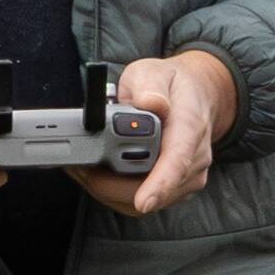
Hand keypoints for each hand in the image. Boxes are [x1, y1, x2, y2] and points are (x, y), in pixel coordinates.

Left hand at [67, 51, 237, 216]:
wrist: (195, 96)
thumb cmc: (172, 85)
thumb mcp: (156, 73)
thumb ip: (151, 87)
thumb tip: (150, 103)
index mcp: (189, 129)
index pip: (178, 162)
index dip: (160, 184)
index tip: (144, 201)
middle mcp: (193, 160)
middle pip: (153, 189)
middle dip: (112, 185)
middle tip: (78, 168)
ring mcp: (186, 177)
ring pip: (144, 200)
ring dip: (109, 190)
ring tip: (81, 169)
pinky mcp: (175, 188)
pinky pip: (142, 200)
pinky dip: (116, 192)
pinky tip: (97, 175)